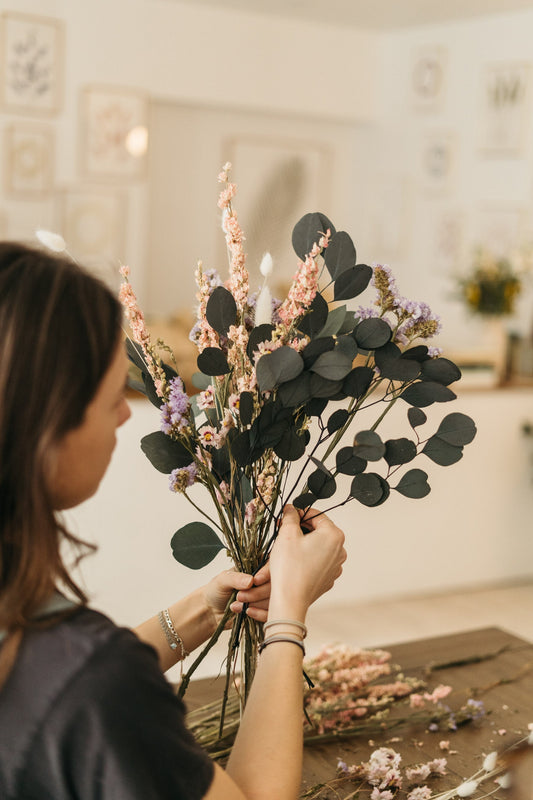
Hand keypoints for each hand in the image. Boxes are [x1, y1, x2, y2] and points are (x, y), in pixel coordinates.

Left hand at [203, 566, 271, 626]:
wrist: (212, 611)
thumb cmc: (216, 590)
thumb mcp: (222, 580)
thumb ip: (235, 578)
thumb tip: (251, 580)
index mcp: (256, 567)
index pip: (270, 566)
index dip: (266, 573)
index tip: (255, 581)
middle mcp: (264, 581)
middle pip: (274, 585)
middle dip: (257, 593)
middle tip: (240, 596)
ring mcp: (266, 597)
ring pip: (274, 600)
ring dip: (256, 604)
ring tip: (238, 604)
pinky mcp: (265, 611)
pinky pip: (271, 614)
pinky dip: (259, 614)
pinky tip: (247, 612)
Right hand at [267, 505, 345, 619]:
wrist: (290, 599)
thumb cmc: (289, 568)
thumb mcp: (286, 534)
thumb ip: (291, 516)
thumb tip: (292, 509)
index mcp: (333, 535)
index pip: (317, 515)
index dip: (299, 513)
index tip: (287, 515)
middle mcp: (340, 550)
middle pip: (319, 531)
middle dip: (301, 528)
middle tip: (284, 529)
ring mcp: (336, 566)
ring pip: (319, 546)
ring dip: (304, 543)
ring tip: (287, 546)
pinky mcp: (329, 578)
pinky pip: (318, 561)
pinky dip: (307, 558)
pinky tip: (294, 561)